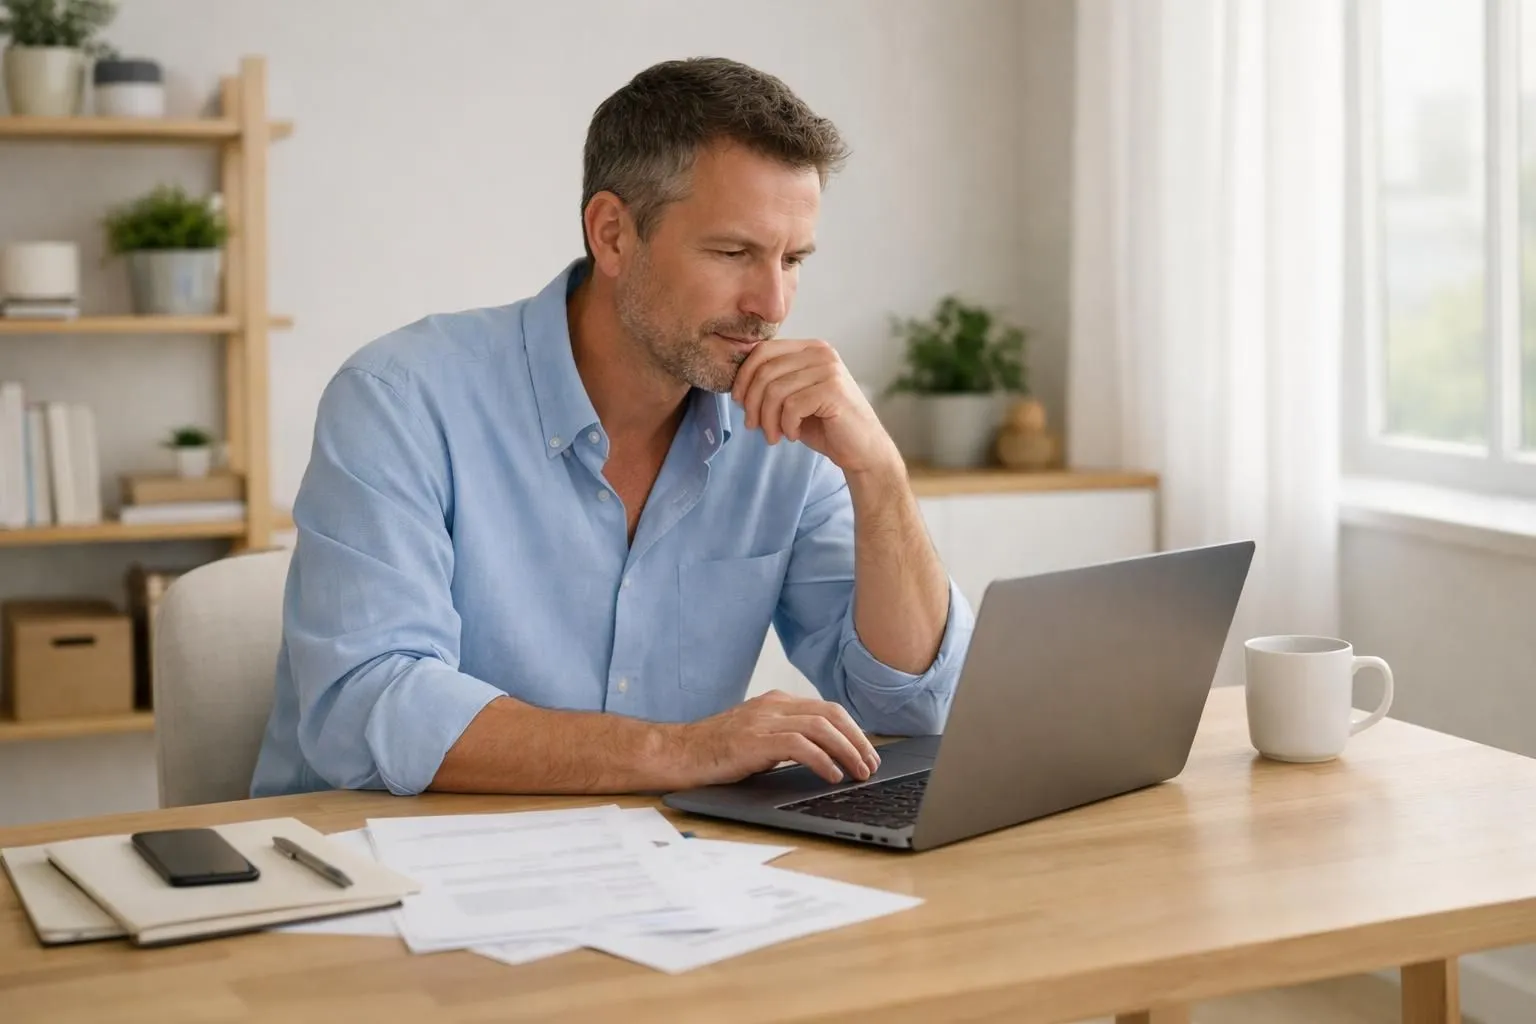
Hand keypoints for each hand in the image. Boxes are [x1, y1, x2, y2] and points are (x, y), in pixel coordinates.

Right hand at [672, 690, 881, 786]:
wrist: (677, 753)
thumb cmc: (715, 752)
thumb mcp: (757, 738)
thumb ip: (786, 739)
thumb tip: (825, 757)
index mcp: (776, 703)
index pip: (827, 710)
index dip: (853, 731)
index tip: (867, 753)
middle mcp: (773, 706)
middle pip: (831, 714)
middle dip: (858, 740)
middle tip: (871, 765)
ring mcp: (763, 720)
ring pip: (821, 727)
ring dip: (847, 751)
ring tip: (858, 773)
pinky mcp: (754, 740)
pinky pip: (799, 745)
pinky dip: (822, 760)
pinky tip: (832, 776)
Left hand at [731, 339, 901, 476]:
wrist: (862, 450)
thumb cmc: (825, 425)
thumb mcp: (793, 398)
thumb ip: (773, 382)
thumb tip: (737, 383)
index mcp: (810, 348)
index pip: (763, 350)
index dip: (744, 377)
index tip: (739, 402)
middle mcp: (821, 352)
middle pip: (765, 370)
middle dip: (752, 403)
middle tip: (753, 426)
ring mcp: (829, 369)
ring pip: (775, 390)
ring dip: (768, 419)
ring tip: (773, 436)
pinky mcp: (833, 390)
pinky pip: (791, 406)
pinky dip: (786, 425)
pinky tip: (794, 434)